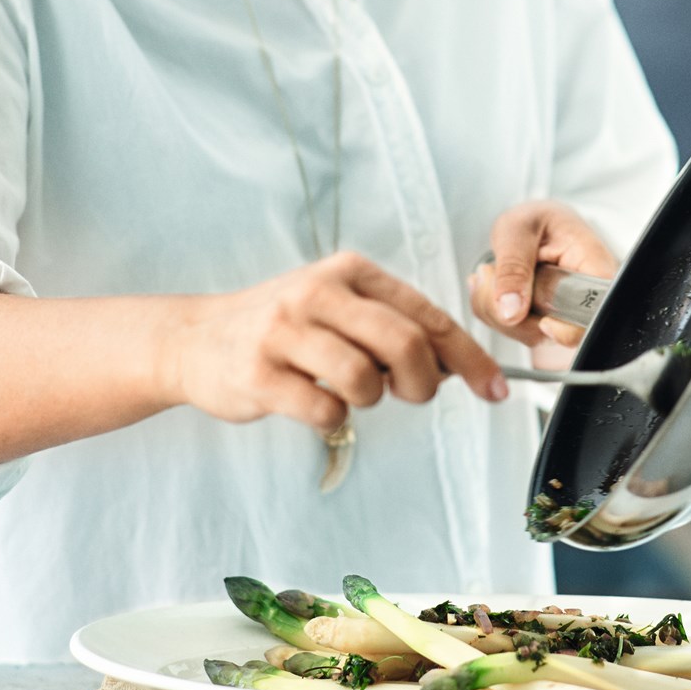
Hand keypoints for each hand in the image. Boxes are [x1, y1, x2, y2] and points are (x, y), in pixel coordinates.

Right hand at [163, 252, 506, 435]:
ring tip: (352, 394)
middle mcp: (318, 292)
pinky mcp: (258, 372)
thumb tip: (459, 365)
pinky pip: (325, 408)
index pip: (428, 315)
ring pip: (365, 378)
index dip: (470, 357)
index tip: (495, 389)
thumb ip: (395, 327)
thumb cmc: (285, 327)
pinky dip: (334, 417)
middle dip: (423, 382)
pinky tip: (317, 406)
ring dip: (371, 400)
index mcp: (350, 272)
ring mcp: (284, 330)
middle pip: (405, 343)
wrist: (195, 339)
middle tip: (413, 395)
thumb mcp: (340, 307)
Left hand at [469, 200, 617, 348]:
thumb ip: (514, 268)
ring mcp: (562, 314)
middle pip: (555, 333)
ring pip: (528, 335)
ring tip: (490, 271)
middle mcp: (583, 297)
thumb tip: (511, 312)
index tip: (541, 321)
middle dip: (512, 311)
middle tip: (489, 272)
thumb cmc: (534, 220)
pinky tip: (490, 284)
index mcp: (593, 267)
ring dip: (495, 309)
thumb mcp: (517, 230)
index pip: (595, 314)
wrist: (530, 225)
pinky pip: (512, 330)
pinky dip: (492, 310)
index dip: (568, 330)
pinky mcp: (541, 322)